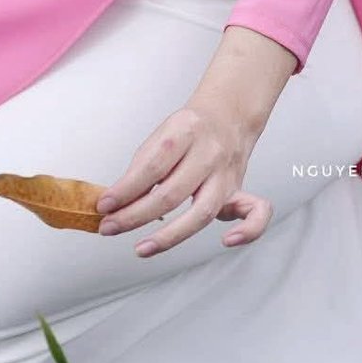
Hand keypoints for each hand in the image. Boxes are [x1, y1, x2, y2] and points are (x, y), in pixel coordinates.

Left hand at [95, 103, 273, 258]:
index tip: (104, 205)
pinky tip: (226, 242)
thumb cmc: (189, 129)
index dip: (125, 189)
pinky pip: (256, 213)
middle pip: (172, 193)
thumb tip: (118, 202)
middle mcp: (209, 153)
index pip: (152, 166)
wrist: (229, 114)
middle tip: (110, 227)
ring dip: (170, 236)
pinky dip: (248, 231)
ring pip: (203, 211)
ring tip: (142, 248)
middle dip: (135, 215)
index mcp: (185, 131)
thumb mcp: (161, 136)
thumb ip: (143, 167)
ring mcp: (227, 174)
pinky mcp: (240, 190)